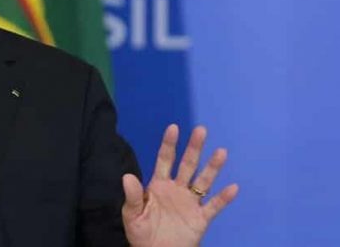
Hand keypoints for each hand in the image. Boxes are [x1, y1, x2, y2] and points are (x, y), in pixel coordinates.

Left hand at [121, 124, 238, 246]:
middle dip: (193, 148)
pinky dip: (223, 198)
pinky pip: (214, 207)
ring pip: (203, 181)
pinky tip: (233, 188)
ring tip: (221, 152)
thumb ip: (133, 196)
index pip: (164, 160)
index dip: (169, 144)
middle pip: (187, 165)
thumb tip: (127, 176)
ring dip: (212, 167)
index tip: (173, 127)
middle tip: (201, 130)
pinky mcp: (200, 219)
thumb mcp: (132, 214)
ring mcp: (190, 203)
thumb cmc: (141, 233)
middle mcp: (176, 189)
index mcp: (158, 185)